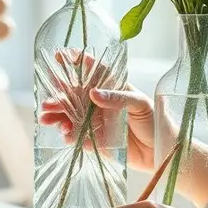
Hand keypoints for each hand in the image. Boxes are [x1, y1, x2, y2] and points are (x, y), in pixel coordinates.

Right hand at [37, 49, 156, 172]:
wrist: (160, 151)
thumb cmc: (154, 121)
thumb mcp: (139, 103)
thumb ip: (118, 98)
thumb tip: (94, 93)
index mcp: (110, 87)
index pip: (91, 71)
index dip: (75, 62)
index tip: (60, 55)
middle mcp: (99, 103)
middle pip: (73, 96)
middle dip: (57, 97)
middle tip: (47, 103)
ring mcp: (94, 121)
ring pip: (69, 116)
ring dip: (57, 117)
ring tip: (47, 119)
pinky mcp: (93, 140)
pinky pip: (76, 136)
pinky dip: (68, 135)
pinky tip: (66, 136)